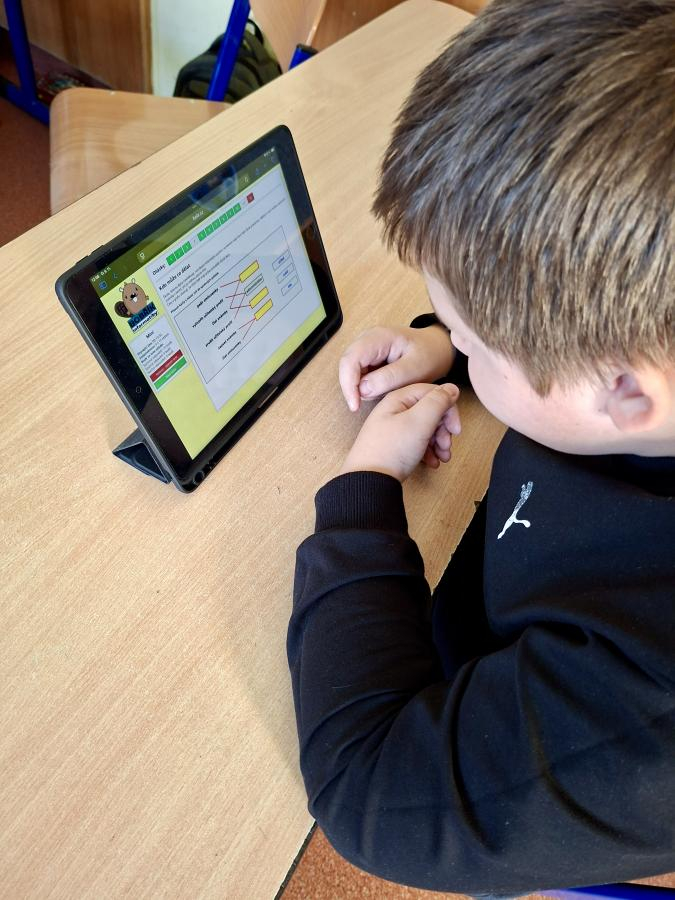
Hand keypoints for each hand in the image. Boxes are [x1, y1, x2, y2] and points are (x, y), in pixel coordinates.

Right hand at [339, 325, 454, 411]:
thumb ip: (390, 378)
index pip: (351, 358)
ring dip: (359, 388)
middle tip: (361, 407)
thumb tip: (363, 389)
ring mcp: (366, 349)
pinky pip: (358, 375)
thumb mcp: (415, 369)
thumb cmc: (429, 355)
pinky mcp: (367, 359)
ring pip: (350, 372)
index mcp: (379, 337)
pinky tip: (381, 391)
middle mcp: (367, 339)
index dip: (348, 383)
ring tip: (381, 394)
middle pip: (347, 365)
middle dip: (352, 388)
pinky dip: (365, 387)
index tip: (355, 404)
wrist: (436, 349)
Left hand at [339, 382, 460, 482]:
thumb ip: (438, 402)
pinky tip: (432, 463)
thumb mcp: (419, 422)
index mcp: (398, 399)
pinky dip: (428, 451)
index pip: (432, 393)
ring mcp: (393, 429)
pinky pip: (416, 442)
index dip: (448, 409)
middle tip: (447, 445)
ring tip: (443, 457)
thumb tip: (452, 388)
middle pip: (429, 411)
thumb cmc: (392, 450)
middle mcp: (394, 411)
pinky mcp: (393, 445)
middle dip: (443, 429)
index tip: (455, 429)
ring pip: (425, 428)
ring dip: (438, 442)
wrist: (369, 481)